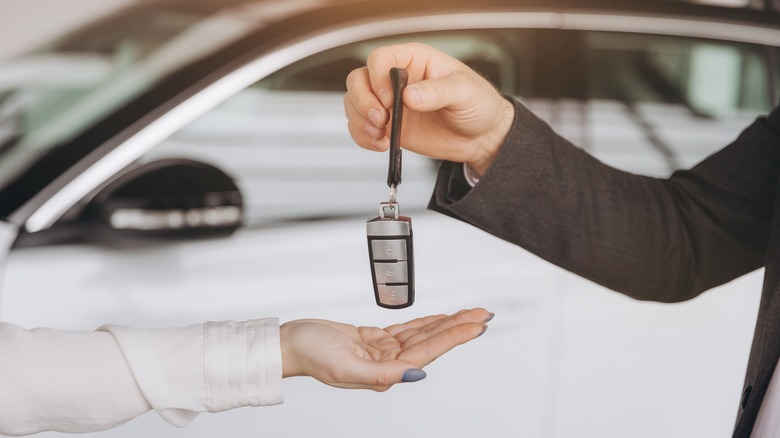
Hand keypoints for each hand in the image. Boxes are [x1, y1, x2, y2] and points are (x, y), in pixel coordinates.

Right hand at [280, 308, 491, 390]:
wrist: (290, 342)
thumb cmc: (311, 354)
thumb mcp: (346, 367)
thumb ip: (383, 373)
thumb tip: (415, 373)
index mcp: (384, 374)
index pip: (428, 353)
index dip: (454, 337)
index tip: (476, 326)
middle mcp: (388, 364)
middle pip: (431, 342)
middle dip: (459, 328)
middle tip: (482, 314)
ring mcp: (382, 352)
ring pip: (422, 335)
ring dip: (446, 323)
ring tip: (470, 314)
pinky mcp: (374, 340)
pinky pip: (407, 330)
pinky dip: (426, 322)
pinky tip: (440, 318)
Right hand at [344, 43, 514, 174]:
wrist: (481, 136)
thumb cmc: (477, 104)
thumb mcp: (464, 92)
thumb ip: (438, 91)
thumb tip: (410, 96)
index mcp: (414, 60)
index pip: (380, 59)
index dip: (378, 78)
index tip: (391, 100)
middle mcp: (396, 80)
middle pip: (358, 80)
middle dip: (363, 102)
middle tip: (382, 121)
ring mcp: (389, 104)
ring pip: (354, 104)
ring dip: (361, 122)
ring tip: (382, 136)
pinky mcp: (388, 126)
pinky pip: (361, 128)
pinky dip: (363, 138)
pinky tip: (381, 144)